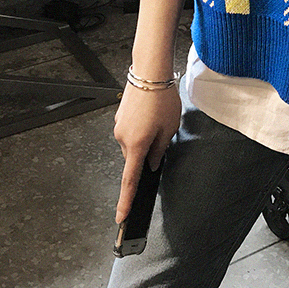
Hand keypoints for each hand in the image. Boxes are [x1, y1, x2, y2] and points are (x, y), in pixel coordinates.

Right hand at [113, 74, 180, 230]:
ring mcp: (119, 127)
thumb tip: (152, 162)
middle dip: (148, 155)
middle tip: (162, 134)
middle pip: (134, 159)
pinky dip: (140, 129)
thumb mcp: (169, 128)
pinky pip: (130, 132)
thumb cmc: (161, 98)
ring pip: (133, 144)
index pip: (130, 181)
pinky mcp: (119, 117)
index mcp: (136, 145)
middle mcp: (123, 138)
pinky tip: (150, 114)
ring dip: (145, 139)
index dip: (126, 201)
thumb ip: (160, 150)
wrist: (149, 69)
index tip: (121, 217)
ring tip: (158, 118)